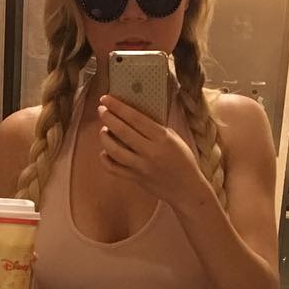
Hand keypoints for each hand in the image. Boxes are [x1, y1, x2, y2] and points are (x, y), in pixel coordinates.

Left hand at [97, 94, 206, 208]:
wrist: (187, 189)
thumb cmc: (183, 161)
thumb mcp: (175, 139)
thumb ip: (156, 128)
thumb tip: (135, 117)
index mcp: (162, 138)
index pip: (136, 118)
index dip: (118, 107)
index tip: (107, 99)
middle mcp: (150, 152)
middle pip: (122, 131)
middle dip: (108, 117)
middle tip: (101, 109)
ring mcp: (141, 167)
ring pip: (115, 150)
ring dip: (105, 138)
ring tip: (103, 130)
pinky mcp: (135, 178)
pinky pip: (114, 169)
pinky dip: (106, 160)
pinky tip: (104, 152)